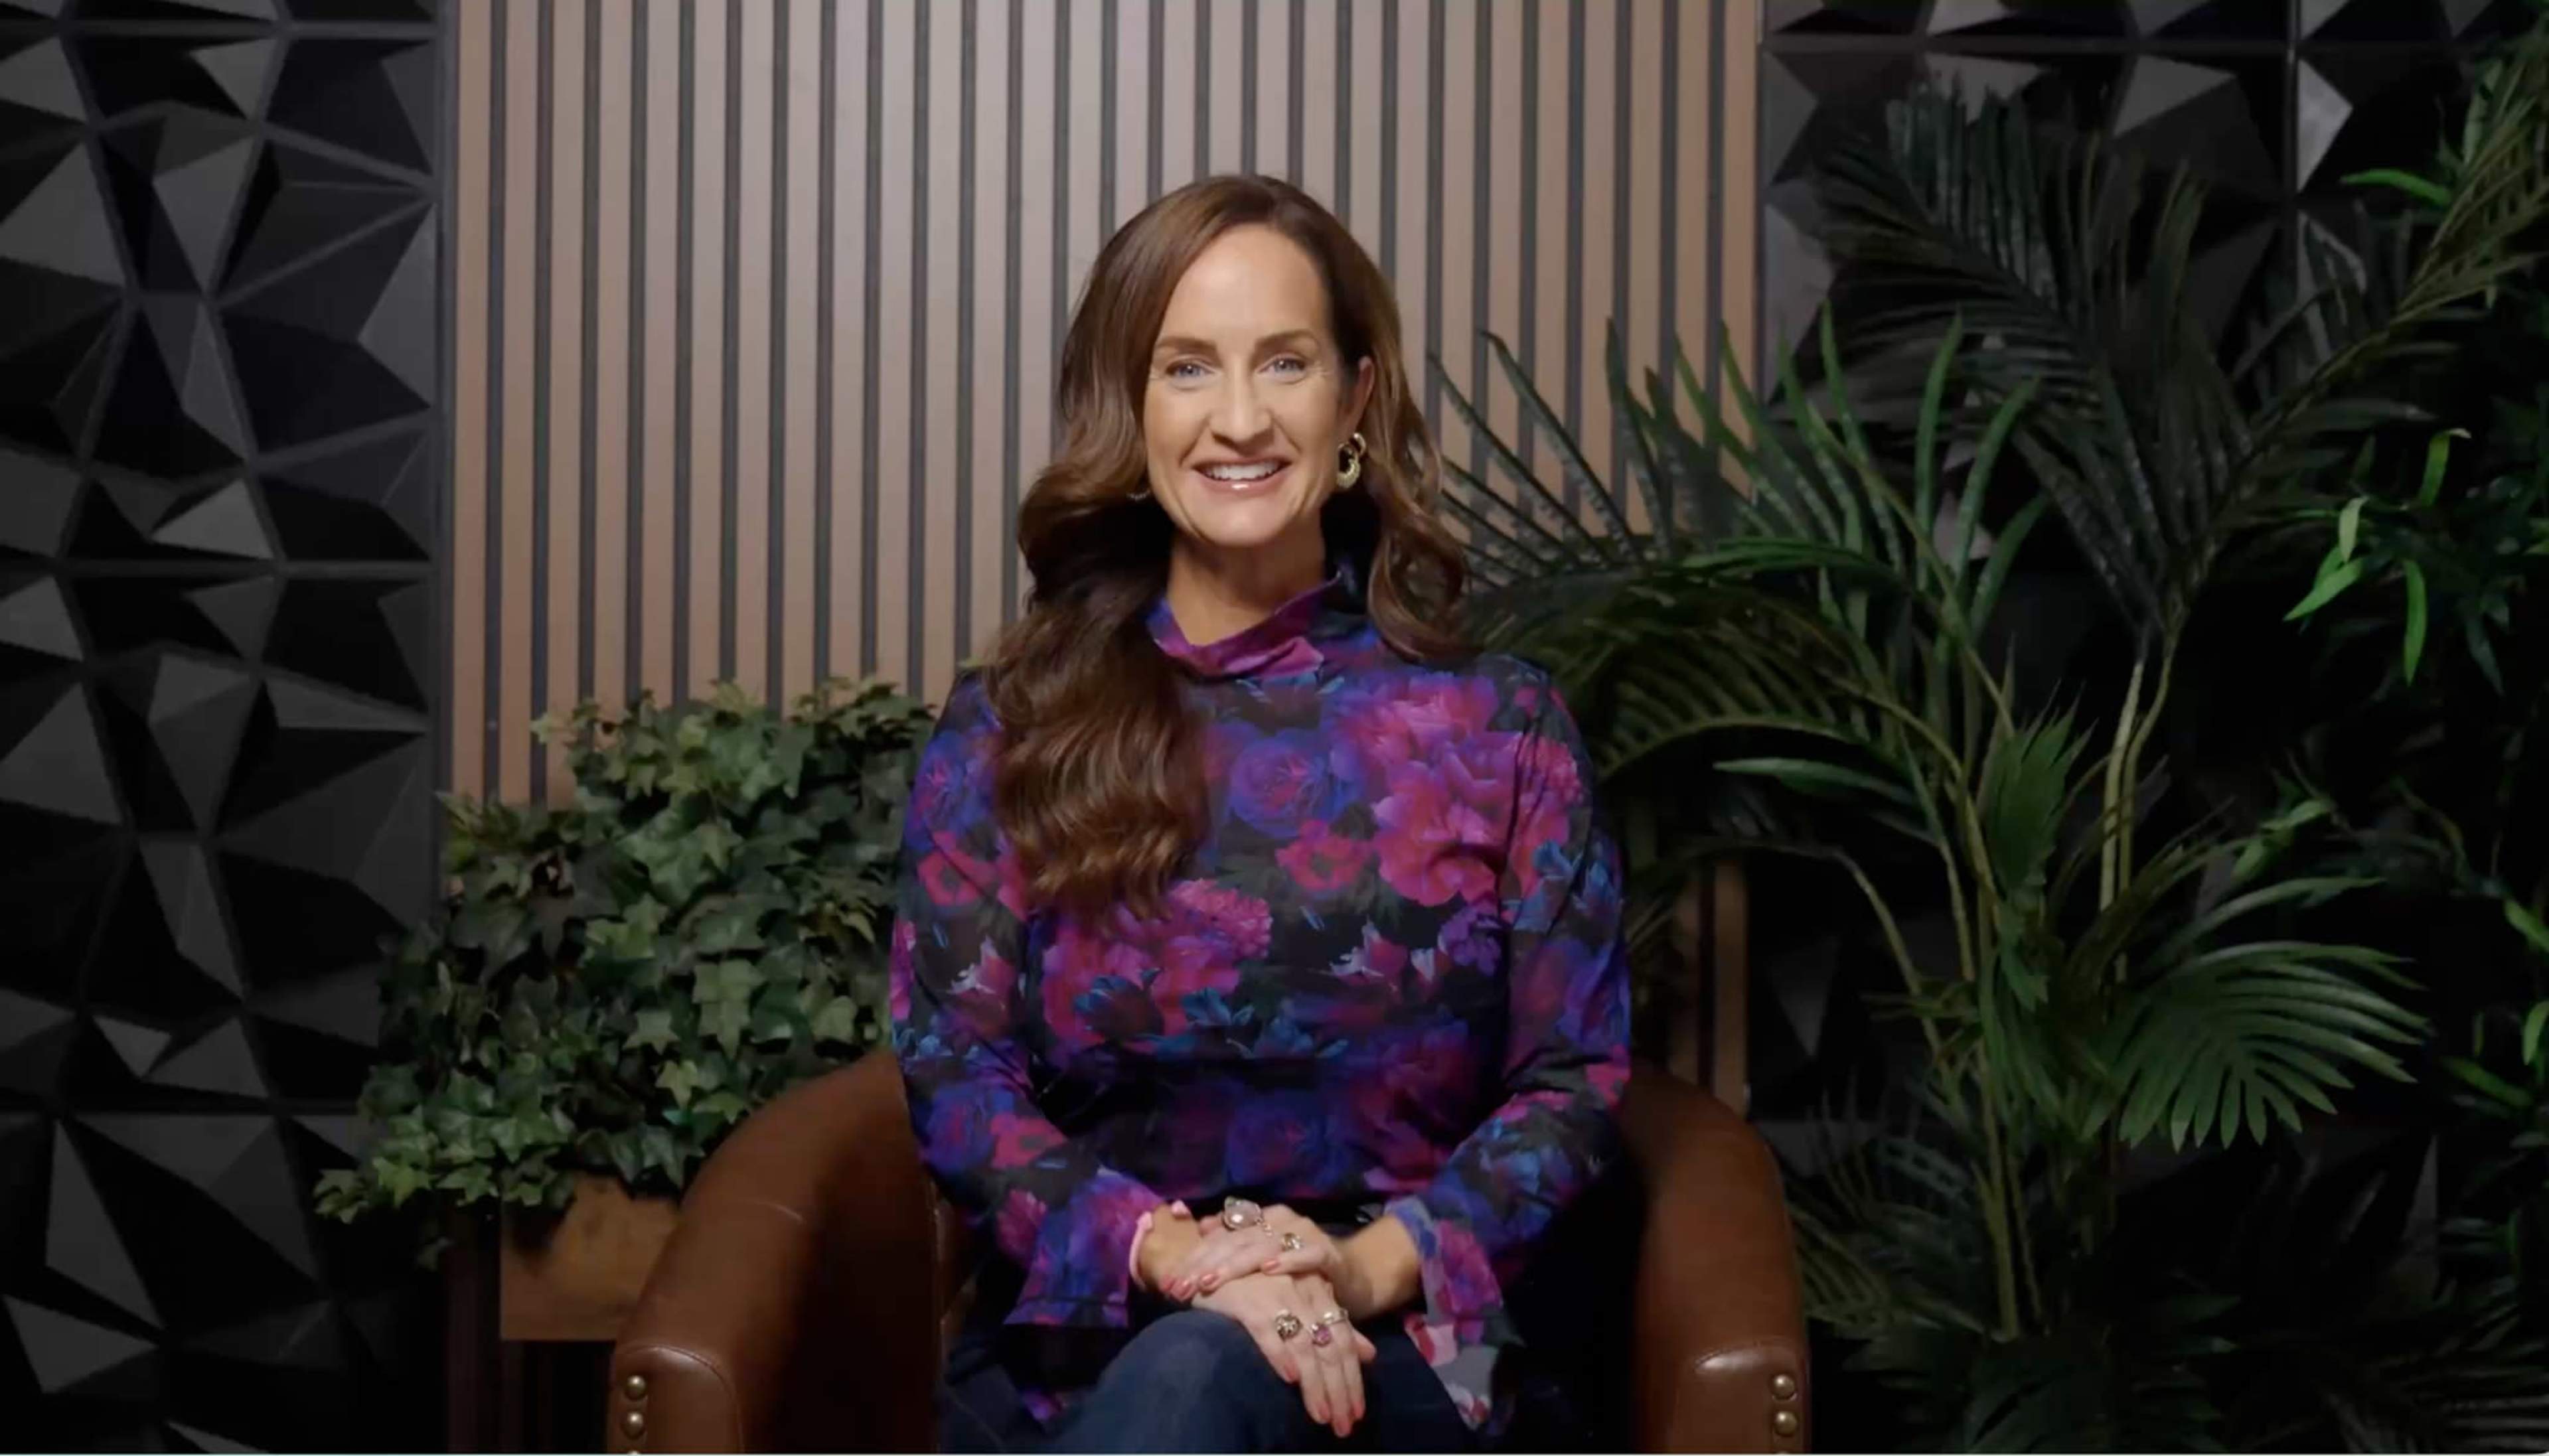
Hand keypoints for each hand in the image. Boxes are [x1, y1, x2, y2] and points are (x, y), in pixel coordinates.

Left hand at [1164, 1204, 1418, 1319]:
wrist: (1353, 1276)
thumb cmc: (1298, 1271)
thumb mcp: (1260, 1260)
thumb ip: (1232, 1244)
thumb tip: (1199, 1226)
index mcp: (1259, 1220)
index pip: (1218, 1238)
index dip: (1192, 1260)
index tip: (1168, 1284)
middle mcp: (1278, 1220)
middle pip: (1234, 1242)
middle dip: (1204, 1267)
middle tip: (1180, 1289)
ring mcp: (1304, 1233)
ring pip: (1263, 1246)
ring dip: (1235, 1265)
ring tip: (1210, 1282)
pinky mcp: (1328, 1251)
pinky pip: (1307, 1254)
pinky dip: (1289, 1260)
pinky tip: (1270, 1270)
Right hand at [1189, 1269, 1373, 1438]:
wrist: (1213, 1256)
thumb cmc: (1258, 1279)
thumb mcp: (1301, 1296)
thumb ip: (1332, 1323)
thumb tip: (1368, 1354)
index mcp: (1319, 1290)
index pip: (1342, 1340)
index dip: (1352, 1377)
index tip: (1356, 1412)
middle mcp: (1302, 1291)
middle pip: (1329, 1347)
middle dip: (1338, 1389)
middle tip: (1343, 1425)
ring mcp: (1276, 1294)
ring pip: (1304, 1346)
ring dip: (1314, 1385)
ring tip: (1321, 1415)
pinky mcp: (1247, 1299)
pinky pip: (1267, 1330)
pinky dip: (1279, 1354)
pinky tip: (1290, 1379)